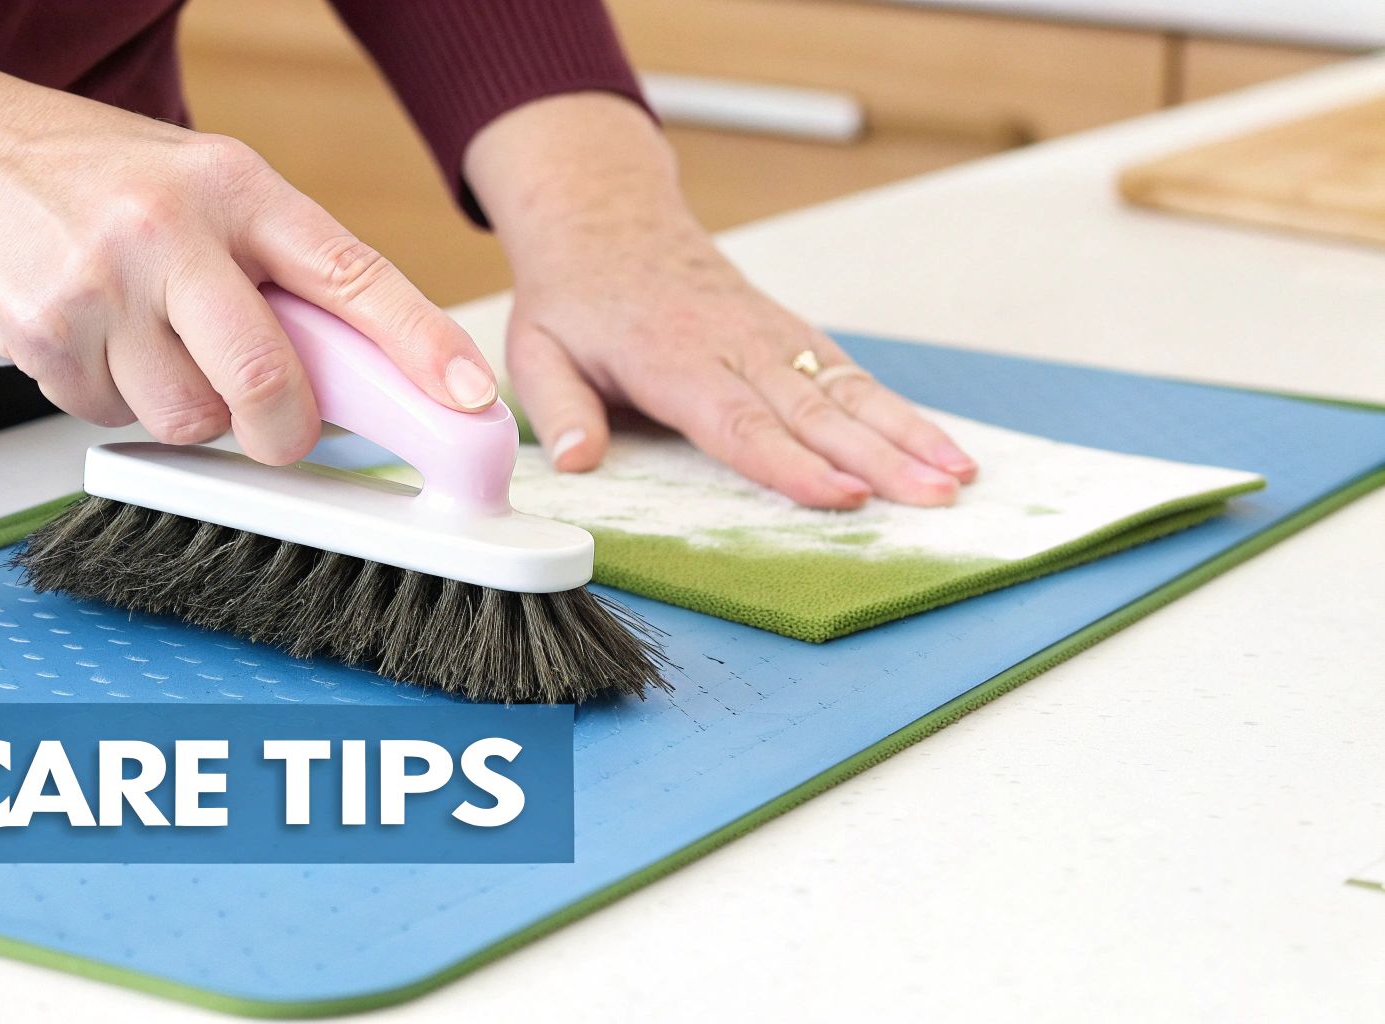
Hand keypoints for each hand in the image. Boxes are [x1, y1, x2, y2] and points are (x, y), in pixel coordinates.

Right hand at [0, 85, 494, 463]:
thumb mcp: (204, 188)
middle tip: (273, 426)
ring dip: (182, 408)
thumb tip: (359, 375)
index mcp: (237, 185)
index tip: (470, 400)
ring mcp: (102, 282)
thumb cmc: (96, 177)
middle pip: (268, 382)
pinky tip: (91, 338)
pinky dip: (111, 398)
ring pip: (189, 418)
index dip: (421, 347)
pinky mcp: (42, 332)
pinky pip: (110, 416)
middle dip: (281, 431)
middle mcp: (173, 228)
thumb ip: (276, 268)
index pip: (353, 275)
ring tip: (146, 341)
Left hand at [506, 219, 975, 507]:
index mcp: (671, 357)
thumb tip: (577, 462)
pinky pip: (849, 375)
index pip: (738, 420)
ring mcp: (769, 336)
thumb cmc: (574, 297)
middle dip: (880, 457)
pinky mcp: (790, 333)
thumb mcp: (536, 349)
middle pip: (812, 411)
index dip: (792, 463)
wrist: (607, 221)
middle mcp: (733, 344)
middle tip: (934, 498)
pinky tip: (941, 446)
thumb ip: (559, 407)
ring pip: (846, 391)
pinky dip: (899, 411)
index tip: (843, 495)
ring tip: (958, 477)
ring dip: (907, 434)